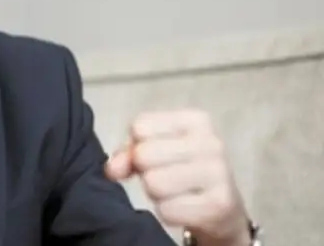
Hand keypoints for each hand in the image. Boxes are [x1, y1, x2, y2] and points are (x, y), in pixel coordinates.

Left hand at [105, 110, 250, 245]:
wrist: (222, 209)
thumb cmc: (182, 172)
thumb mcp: (156, 151)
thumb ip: (128, 152)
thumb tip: (112, 168)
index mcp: (195, 120)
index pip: (140, 126)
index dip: (135, 146)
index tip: (154, 156)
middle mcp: (211, 142)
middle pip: (144, 154)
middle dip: (145, 171)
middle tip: (165, 177)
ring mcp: (218, 173)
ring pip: (153, 183)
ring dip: (156, 194)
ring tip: (175, 193)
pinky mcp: (219, 205)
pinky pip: (167, 210)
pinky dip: (168, 213)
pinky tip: (184, 208)